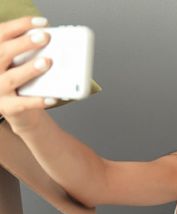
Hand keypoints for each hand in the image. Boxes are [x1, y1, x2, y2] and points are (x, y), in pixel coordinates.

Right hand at [0, 16, 54, 131]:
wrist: (13, 107)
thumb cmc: (18, 78)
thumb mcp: (16, 62)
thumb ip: (27, 51)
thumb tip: (49, 40)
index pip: (1, 34)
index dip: (20, 26)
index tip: (42, 23)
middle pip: (3, 53)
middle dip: (24, 44)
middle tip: (44, 38)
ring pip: (12, 78)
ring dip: (29, 69)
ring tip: (46, 62)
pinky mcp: (7, 107)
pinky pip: (23, 104)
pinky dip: (38, 101)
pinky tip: (53, 97)